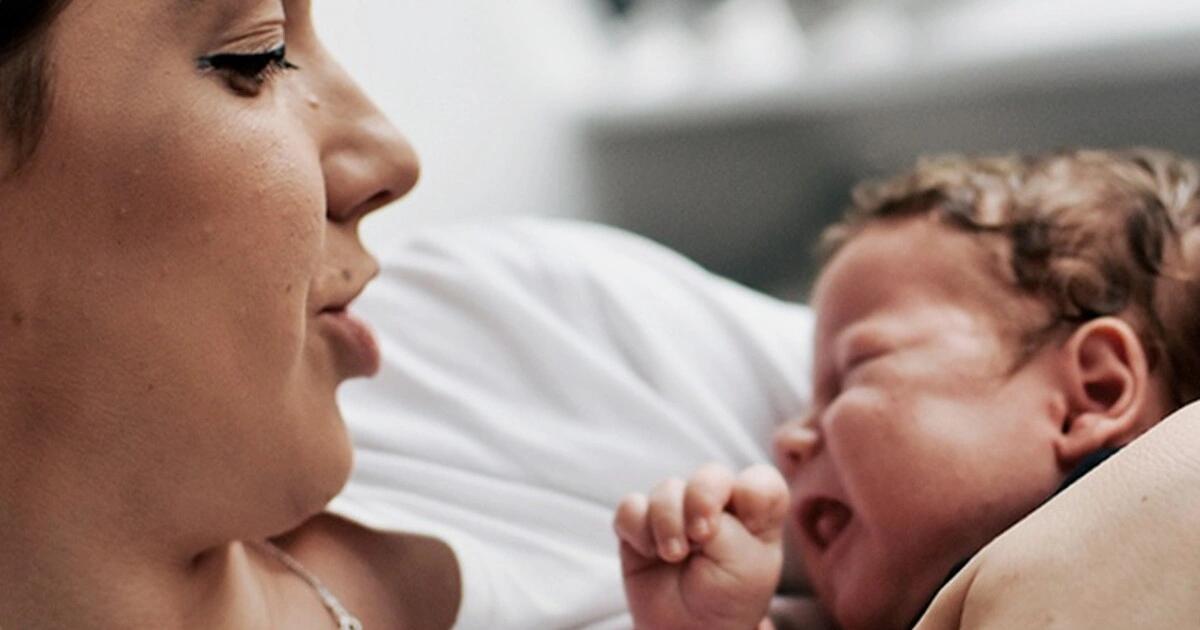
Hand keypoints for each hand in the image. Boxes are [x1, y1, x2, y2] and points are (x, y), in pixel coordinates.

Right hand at [614, 463, 788, 629]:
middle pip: (710, 474)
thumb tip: (688, 506)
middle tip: (700, 536)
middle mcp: (716, 505)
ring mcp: (677, 512)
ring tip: (673, 556)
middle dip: (702, 500)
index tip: (749, 523)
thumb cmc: (727, 599)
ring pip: (667, 488)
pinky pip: (630, 507)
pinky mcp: (641, 525)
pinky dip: (637, 529)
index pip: (760, 480)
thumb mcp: (745, 565)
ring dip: (667, 522)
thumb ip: (725, 527)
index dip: (752, 492)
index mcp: (754, 513)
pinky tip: (650, 553)